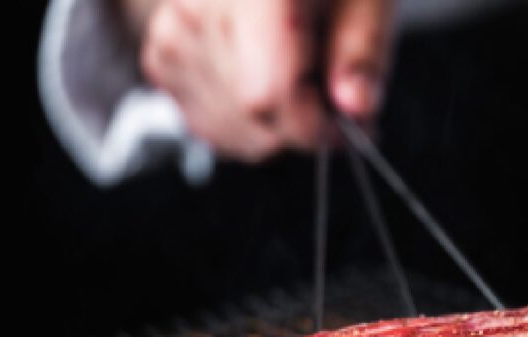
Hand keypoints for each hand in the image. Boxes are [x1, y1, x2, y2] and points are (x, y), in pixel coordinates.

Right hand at [130, 0, 393, 160]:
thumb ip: (363, 51)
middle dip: (300, 127)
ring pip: (223, 126)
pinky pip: (202, 120)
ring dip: (272, 131)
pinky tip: (267, 92)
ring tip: (301, 90)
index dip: (315, 125)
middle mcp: (201, 5)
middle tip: (332, 103)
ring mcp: (174, 31)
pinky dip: (242, 125)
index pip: (268, 90)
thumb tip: (356, 106)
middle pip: (247, 111)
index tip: (350, 129)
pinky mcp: (164, 53)